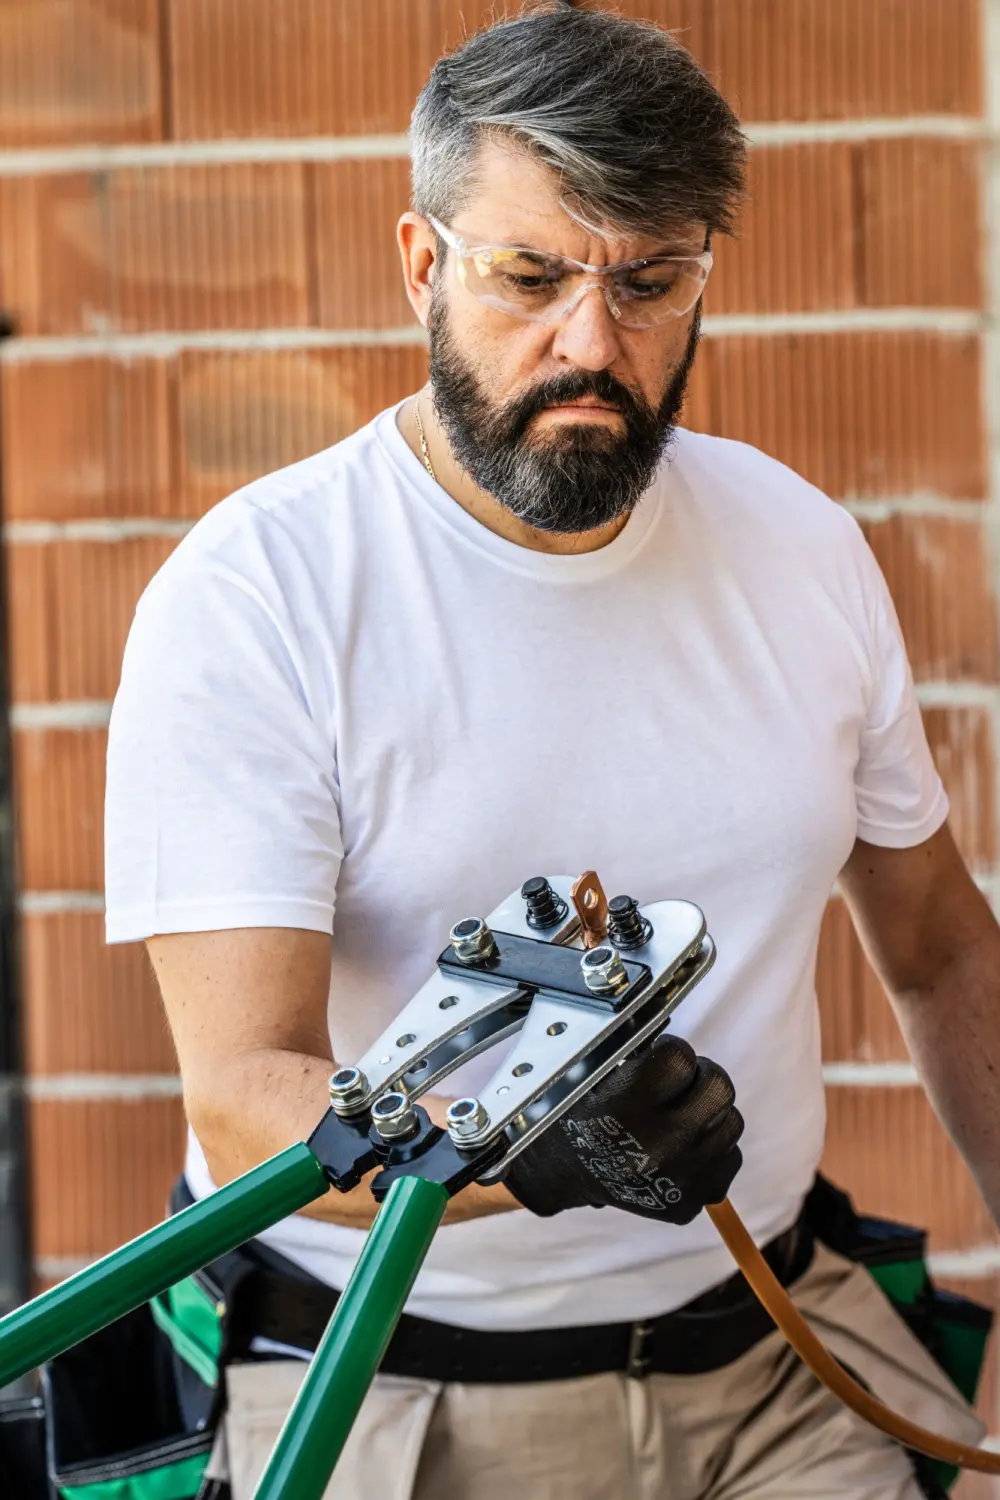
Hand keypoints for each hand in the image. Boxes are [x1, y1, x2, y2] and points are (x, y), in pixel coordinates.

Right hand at [503, 1032, 742, 1224]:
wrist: (563, 1174)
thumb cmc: (576, 1114)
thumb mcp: (590, 1072)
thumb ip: (631, 1044)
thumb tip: (669, 1011)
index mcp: (625, 1107)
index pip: (680, 1057)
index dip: (671, 1051)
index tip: (659, 1059)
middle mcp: (656, 1146)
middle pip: (719, 1088)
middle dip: (700, 1077)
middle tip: (678, 1084)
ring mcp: (679, 1178)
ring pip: (731, 1122)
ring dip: (707, 1113)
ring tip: (675, 1117)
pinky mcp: (691, 1201)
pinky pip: (730, 1156)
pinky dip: (711, 1148)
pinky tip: (681, 1147)